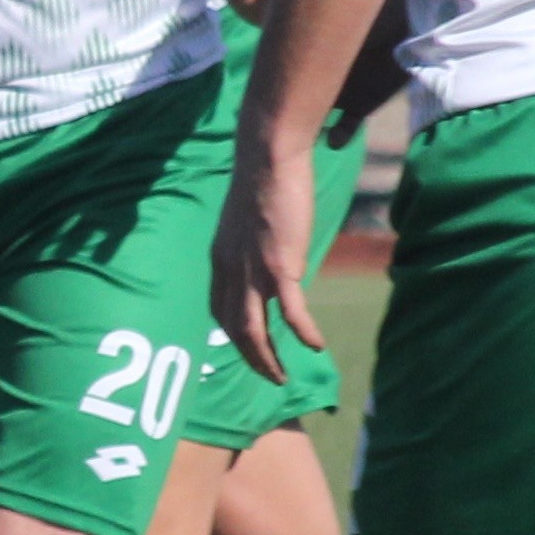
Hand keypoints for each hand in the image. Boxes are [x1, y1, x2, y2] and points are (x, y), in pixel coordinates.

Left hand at [208, 134, 325, 384]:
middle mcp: (230, 270)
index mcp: (220, 259)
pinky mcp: (280, 266)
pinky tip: (316, 347)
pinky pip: (292, 312)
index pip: (219, 309)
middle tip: (268, 376)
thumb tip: (270, 252)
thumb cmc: (263, 178)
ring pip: (254, 331)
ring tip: (282, 378)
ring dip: (267, 360)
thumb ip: (251, 242)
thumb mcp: (247, 218)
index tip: (246, 348)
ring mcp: (253, 271)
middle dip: (250, 358)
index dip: (231, 334)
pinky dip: (302, 333)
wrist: (269, 157)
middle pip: (234, 329)